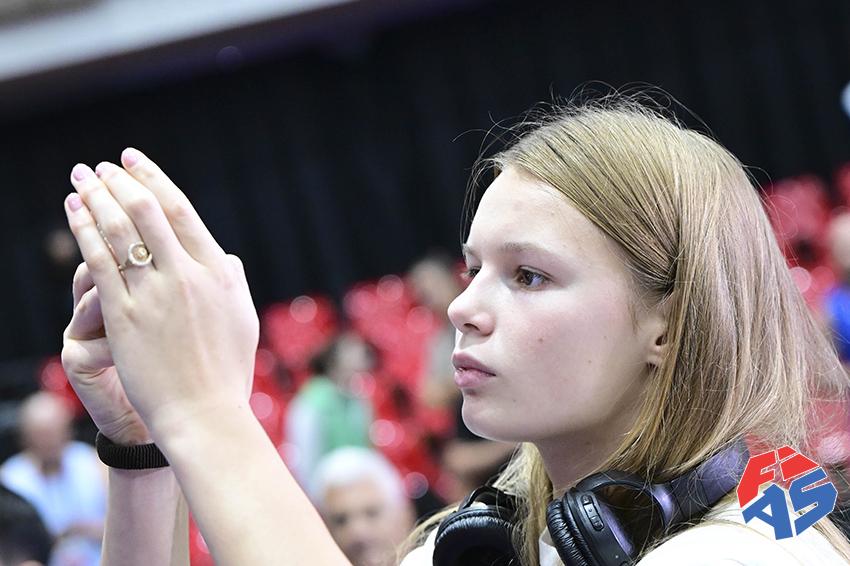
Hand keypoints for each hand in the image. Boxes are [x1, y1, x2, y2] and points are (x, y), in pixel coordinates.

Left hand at [63, 149, 257, 440]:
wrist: (204, 414)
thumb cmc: (226, 371)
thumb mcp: (243, 320)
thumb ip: (234, 282)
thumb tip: (228, 256)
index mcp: (218, 272)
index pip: (180, 211)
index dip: (153, 180)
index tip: (134, 162)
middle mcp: (187, 276)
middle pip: (146, 211)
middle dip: (119, 181)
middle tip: (102, 166)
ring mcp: (154, 295)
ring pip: (119, 230)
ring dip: (96, 197)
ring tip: (81, 178)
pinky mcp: (124, 317)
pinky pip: (99, 261)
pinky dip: (85, 230)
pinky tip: (74, 212)